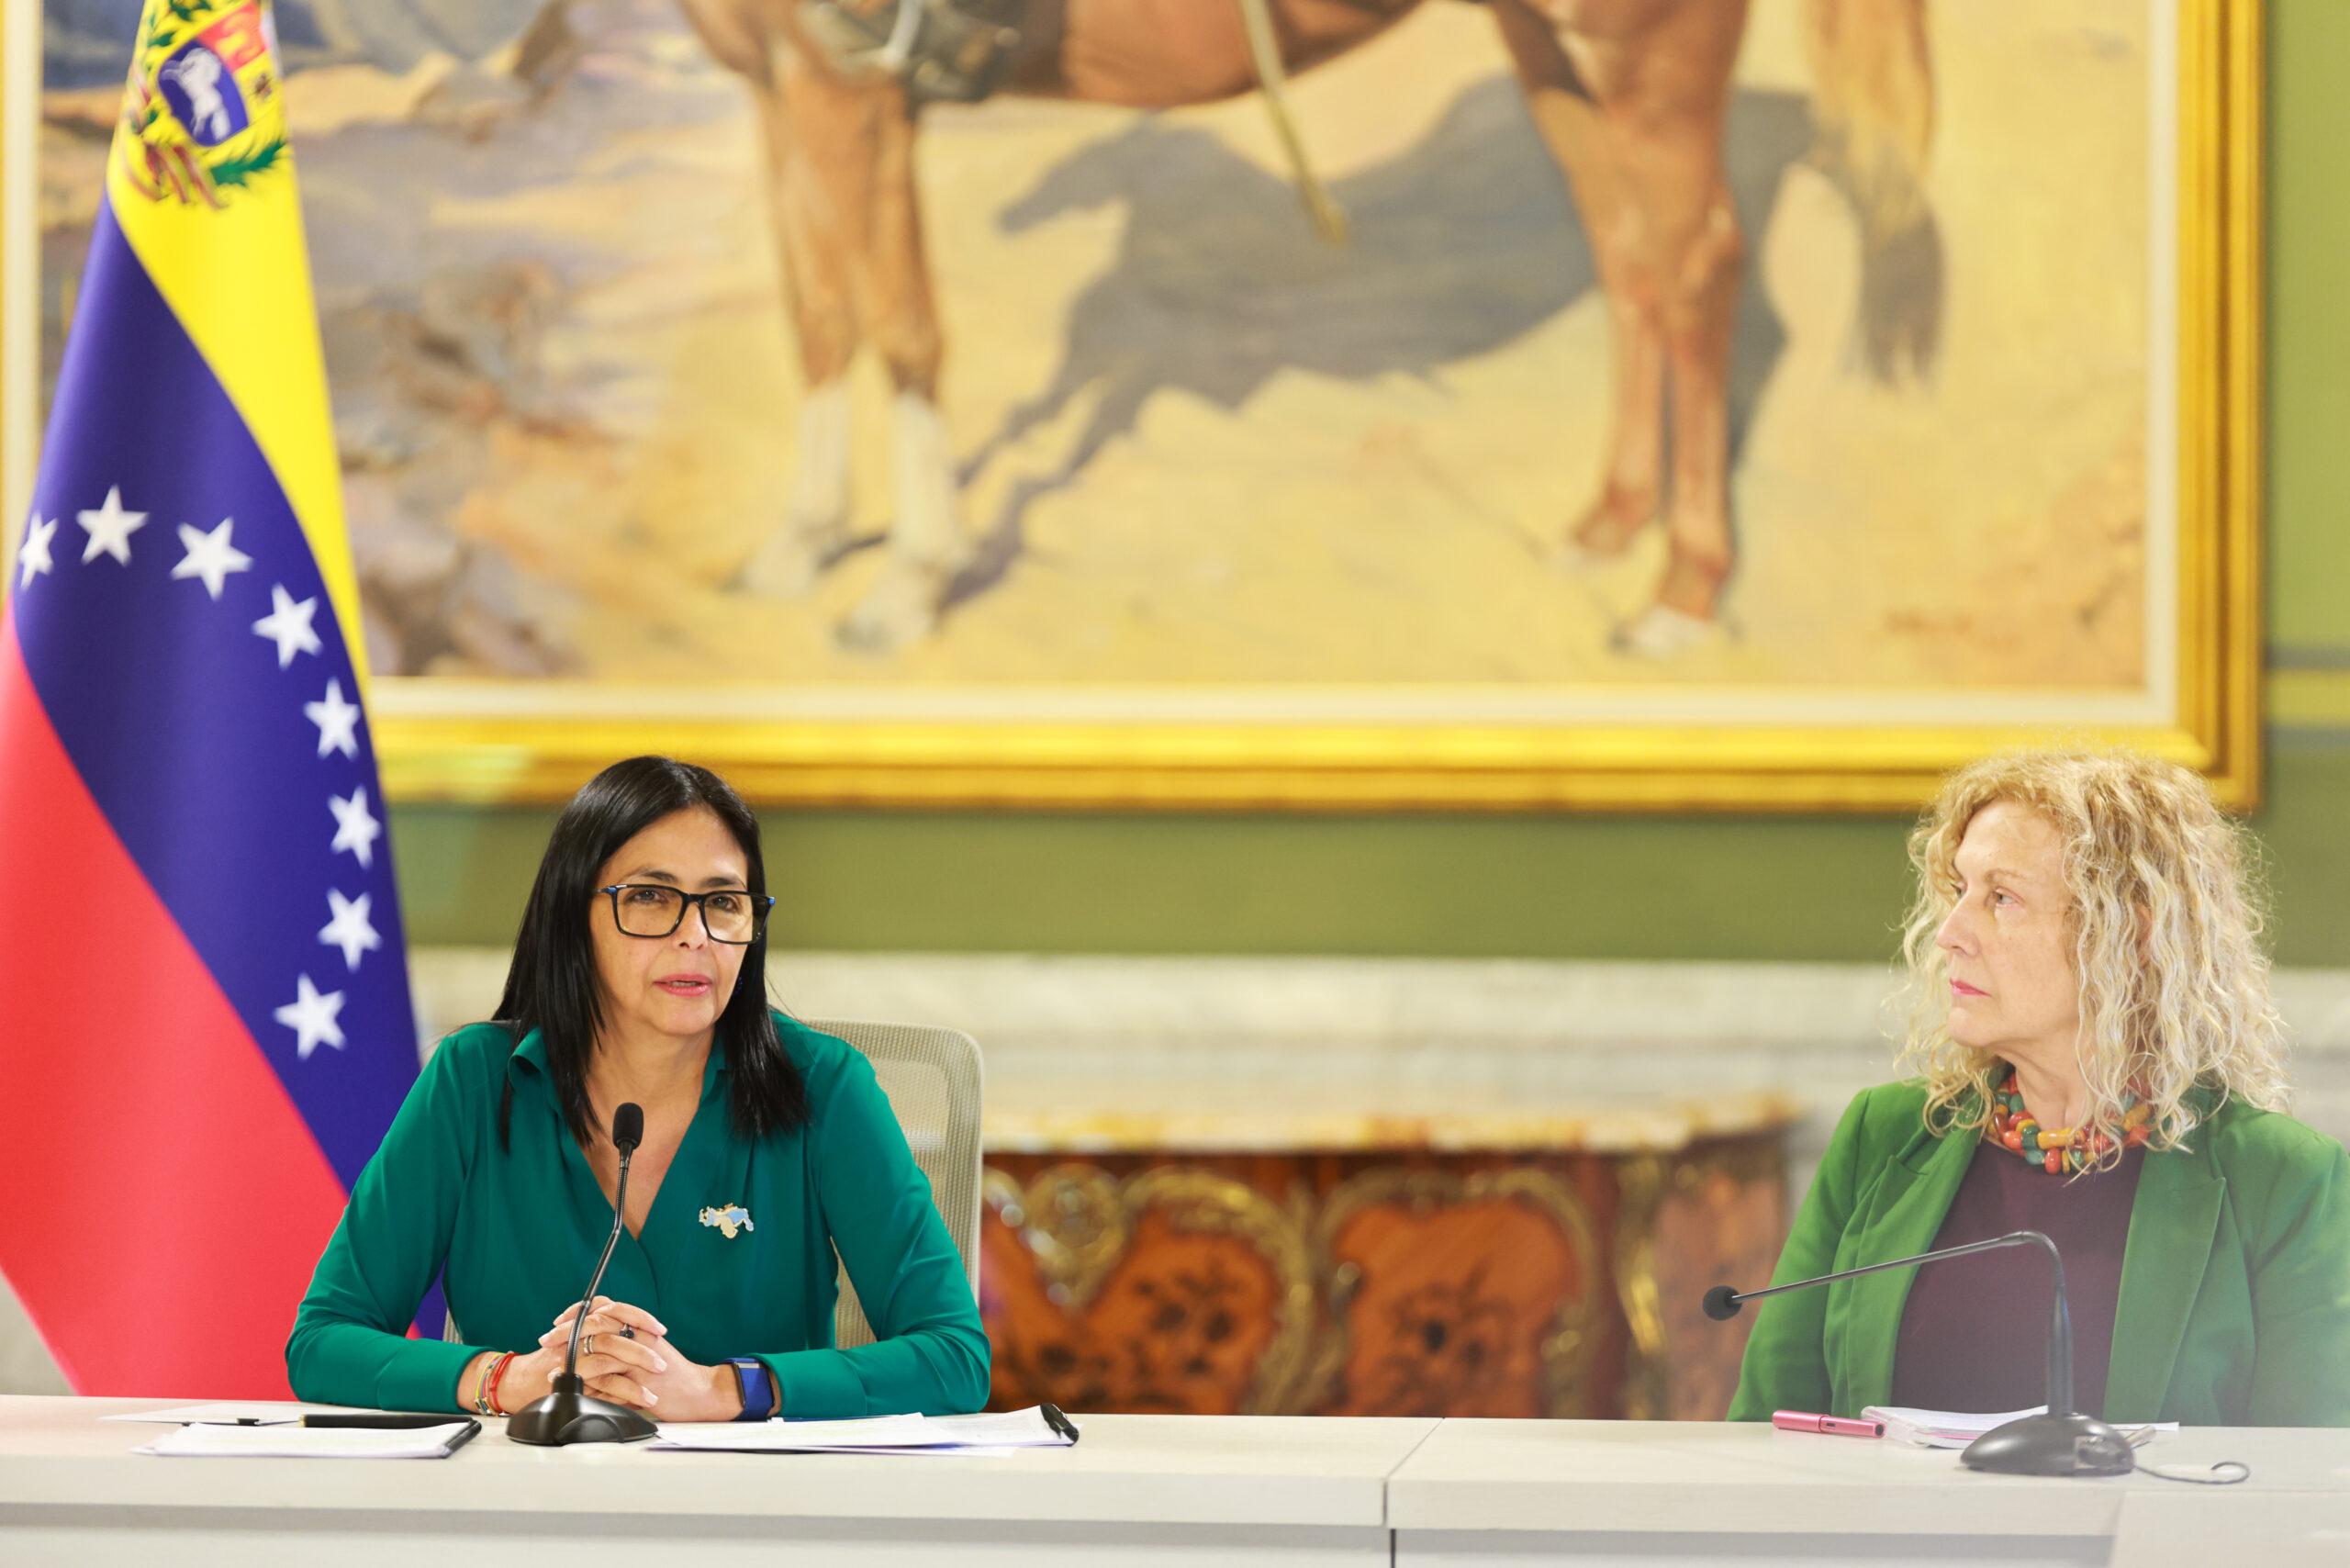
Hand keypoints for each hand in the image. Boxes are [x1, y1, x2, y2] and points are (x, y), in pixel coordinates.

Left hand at [539, 1295, 744, 1421]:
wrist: (698, 1391)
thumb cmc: (672, 1372)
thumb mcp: (650, 1349)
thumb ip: (626, 1341)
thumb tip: (595, 1340)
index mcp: (640, 1325)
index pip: (605, 1306)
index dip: (580, 1310)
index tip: (560, 1320)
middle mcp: (639, 1336)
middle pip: (596, 1323)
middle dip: (566, 1331)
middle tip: (547, 1339)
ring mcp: (639, 1357)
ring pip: (598, 1349)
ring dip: (571, 1358)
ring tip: (552, 1367)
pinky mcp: (639, 1379)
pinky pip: (606, 1378)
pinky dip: (585, 1381)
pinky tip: (570, 1384)